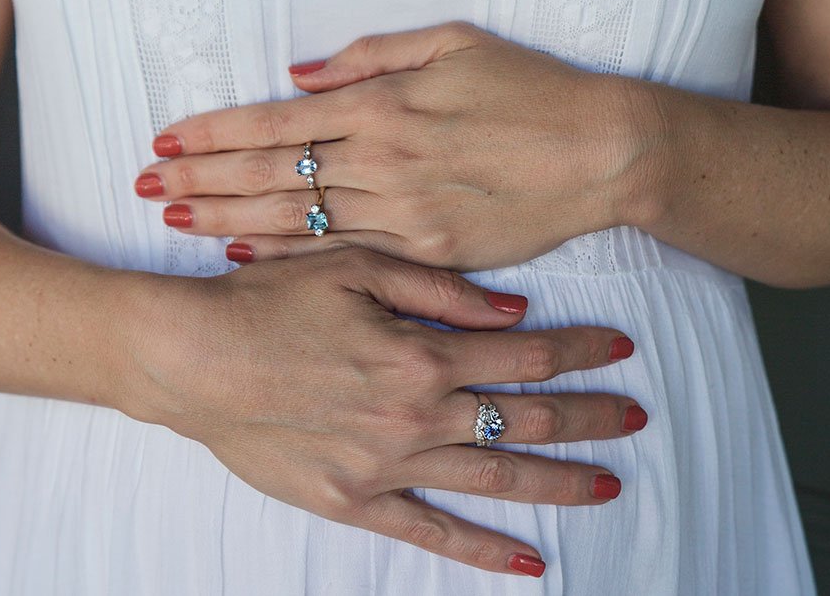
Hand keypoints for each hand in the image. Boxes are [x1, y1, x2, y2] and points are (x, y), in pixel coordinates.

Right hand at [121, 248, 646, 576]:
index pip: (523, 353)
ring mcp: (386, 467)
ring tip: (609, 485)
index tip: (620, 349)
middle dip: (587, 417)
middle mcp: (415, 416)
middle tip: (636, 416)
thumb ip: (439, 289)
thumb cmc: (268, 300)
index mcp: (419, 352)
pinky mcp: (354, 502)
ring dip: (558, 483)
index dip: (579, 350)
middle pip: (523, 420)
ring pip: (494, 481)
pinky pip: (432, 534)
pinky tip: (530, 563)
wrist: (193, 359)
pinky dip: (484, 551)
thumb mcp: (353, 266)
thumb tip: (515, 310)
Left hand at [134, 22, 654, 270]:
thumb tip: (298, 76)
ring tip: (174, 217)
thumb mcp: (454, 43)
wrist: (603, 152)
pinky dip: (289, 255)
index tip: (166, 137)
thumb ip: (368, 57)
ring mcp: (402, 211)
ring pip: (295, 219)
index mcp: (383, 104)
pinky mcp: (429, 249)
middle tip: (144, 183)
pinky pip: (344, 255)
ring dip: (228, 218)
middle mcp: (381, 160)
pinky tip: (245, 255)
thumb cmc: (532, 88)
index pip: (275, 122)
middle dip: (201, 177)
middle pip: (270, 174)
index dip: (214, 132)